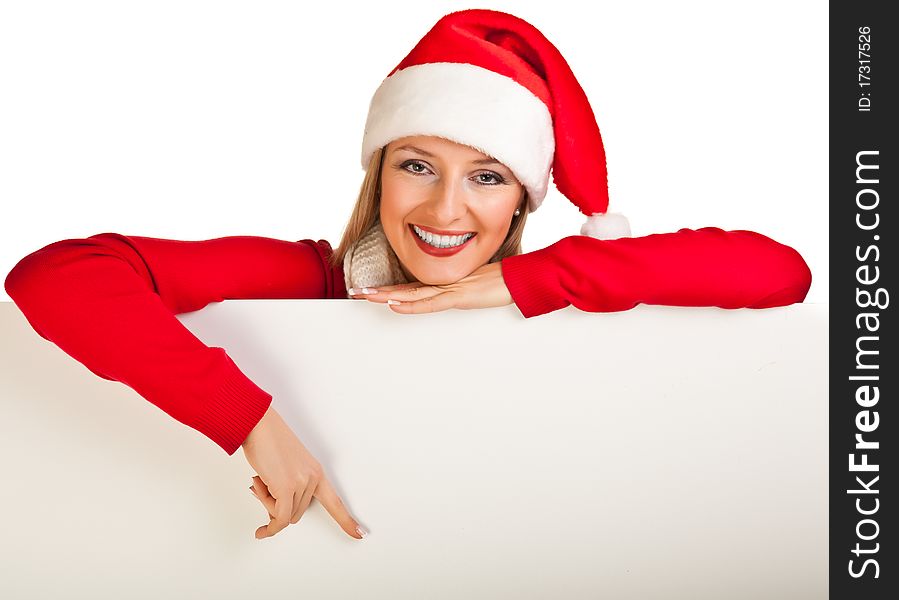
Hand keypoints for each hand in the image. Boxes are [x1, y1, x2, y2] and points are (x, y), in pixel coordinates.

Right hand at [241, 406, 367, 539]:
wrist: (258, 424)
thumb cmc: (267, 442)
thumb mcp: (286, 468)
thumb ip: (288, 490)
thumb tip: (278, 518)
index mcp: (316, 472)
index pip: (335, 501)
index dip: (347, 519)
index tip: (360, 533)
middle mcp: (312, 478)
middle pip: (297, 513)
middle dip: (277, 507)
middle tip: (264, 485)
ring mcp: (301, 482)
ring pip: (285, 516)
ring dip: (268, 506)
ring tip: (261, 481)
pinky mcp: (286, 487)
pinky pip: (279, 518)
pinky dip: (270, 528)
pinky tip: (260, 532)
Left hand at [350, 261, 512, 313]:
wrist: (518, 279)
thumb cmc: (501, 284)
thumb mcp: (474, 290)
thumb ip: (460, 292)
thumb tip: (452, 297)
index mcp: (444, 285)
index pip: (410, 289)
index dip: (389, 290)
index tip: (370, 291)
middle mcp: (442, 285)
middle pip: (404, 290)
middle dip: (378, 291)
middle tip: (356, 292)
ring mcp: (449, 290)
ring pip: (411, 294)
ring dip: (386, 295)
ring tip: (365, 296)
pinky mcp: (458, 296)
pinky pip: (430, 303)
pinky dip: (411, 305)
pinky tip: (395, 305)